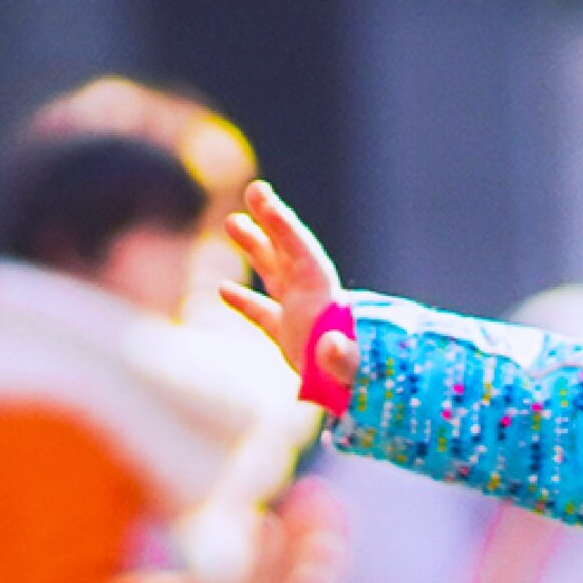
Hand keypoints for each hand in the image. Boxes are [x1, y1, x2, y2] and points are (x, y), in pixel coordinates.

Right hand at [220, 182, 356, 398]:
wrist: (361, 393)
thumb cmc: (359, 378)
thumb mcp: (351, 366)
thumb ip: (342, 356)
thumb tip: (329, 346)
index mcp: (323, 296)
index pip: (301, 251)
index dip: (282, 225)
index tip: (265, 199)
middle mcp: (309, 298)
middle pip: (286, 251)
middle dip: (270, 221)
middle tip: (254, 189)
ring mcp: (297, 315)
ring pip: (272, 273)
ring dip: (255, 247)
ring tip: (232, 222)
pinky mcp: (288, 337)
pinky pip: (262, 313)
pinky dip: (243, 301)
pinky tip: (221, 288)